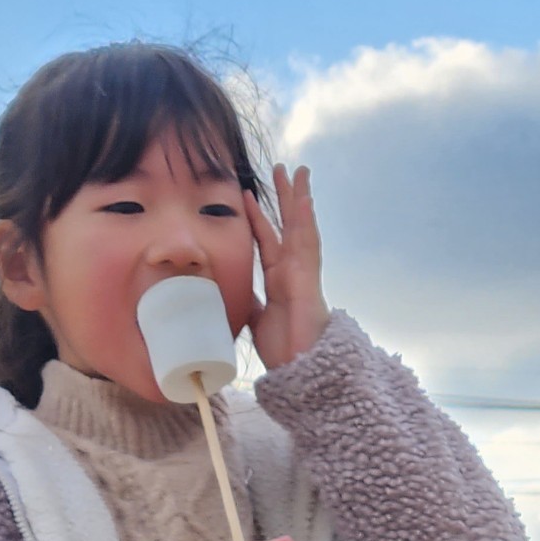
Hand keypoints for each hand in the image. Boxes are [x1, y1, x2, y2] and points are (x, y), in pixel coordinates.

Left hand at [247, 164, 330, 369]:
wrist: (301, 371)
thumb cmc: (285, 352)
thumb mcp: (255, 319)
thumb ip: (247, 300)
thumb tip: (229, 286)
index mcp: (279, 281)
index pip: (267, 242)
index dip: (257, 218)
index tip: (245, 195)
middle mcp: (292, 272)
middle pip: (287, 226)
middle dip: (283, 198)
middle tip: (280, 170)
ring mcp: (303, 273)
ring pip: (301, 227)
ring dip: (298, 198)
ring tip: (297, 171)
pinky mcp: (310, 278)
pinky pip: (309, 242)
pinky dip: (306, 219)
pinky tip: (304, 198)